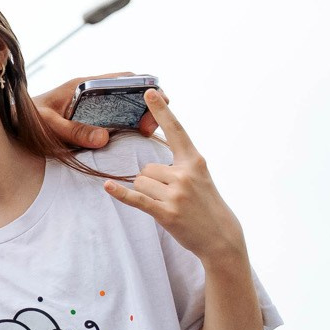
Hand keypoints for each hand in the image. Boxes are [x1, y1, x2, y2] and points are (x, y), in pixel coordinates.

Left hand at [32, 72, 157, 151]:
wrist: (9, 124)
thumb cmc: (24, 120)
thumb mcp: (47, 125)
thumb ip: (72, 131)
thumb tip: (104, 138)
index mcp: (83, 85)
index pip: (122, 78)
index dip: (144, 86)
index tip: (158, 100)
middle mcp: (91, 93)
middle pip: (129, 93)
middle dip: (146, 106)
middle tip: (150, 126)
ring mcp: (91, 107)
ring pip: (124, 107)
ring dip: (138, 117)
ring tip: (145, 132)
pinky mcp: (89, 121)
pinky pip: (114, 121)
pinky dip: (126, 128)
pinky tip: (132, 139)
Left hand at [101, 91, 246, 264]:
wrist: (221, 236)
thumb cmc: (207, 204)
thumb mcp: (200, 176)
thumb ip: (180, 163)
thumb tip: (153, 159)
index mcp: (194, 161)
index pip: (176, 130)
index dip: (161, 111)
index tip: (150, 92)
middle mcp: (185, 174)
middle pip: (147, 167)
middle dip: (152, 181)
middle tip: (172, 196)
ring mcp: (176, 194)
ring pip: (141, 182)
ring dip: (147, 193)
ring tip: (168, 204)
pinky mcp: (166, 212)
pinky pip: (136, 198)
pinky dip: (121, 193)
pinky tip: (108, 187)